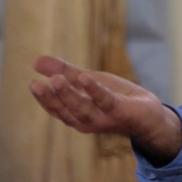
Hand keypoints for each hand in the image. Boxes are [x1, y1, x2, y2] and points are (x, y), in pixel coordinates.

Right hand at [29, 55, 181, 164]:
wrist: (149, 114)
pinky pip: (106, 100)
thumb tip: (36, 60)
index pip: (56, 108)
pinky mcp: (120, 110)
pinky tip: (86, 77)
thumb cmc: (115, 97)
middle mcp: (87, 121)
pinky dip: (94, 90)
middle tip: (36, 83)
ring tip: (57, 78)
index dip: (44, 98)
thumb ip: (66, 71)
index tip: (33, 83)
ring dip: (68, 94)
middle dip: (51, 97)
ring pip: (82, 108)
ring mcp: (104, 118)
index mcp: (76, 115)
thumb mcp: (89, 81)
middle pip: (65, 110)